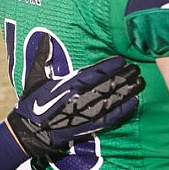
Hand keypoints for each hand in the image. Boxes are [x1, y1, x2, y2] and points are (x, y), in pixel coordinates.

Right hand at [6, 33, 143, 156]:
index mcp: (66, 85)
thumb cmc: (31, 103)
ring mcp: (83, 114)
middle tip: (137, 69)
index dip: (109, 67)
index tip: (122, 60)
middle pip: (106, 86)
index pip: (93, 73)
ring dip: (126, 92)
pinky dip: (122, 112)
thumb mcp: (34, 78)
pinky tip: (134, 103)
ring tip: (140, 83)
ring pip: (110, 101)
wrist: (28, 132)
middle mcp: (78, 99)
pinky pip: (108, 119)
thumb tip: (44, 37)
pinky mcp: (86, 128)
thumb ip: (41, 57)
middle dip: (123, 77)